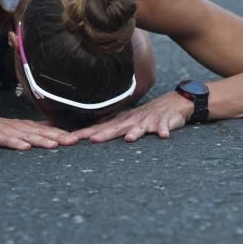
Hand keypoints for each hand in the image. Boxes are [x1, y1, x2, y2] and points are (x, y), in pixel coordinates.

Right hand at [0, 113, 77, 150]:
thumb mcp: (16, 128)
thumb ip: (34, 130)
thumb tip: (53, 131)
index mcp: (26, 126)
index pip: (48, 129)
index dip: (64, 133)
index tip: (80, 138)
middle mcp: (20, 127)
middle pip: (42, 132)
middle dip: (59, 136)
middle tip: (74, 141)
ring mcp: (8, 132)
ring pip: (28, 136)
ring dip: (41, 140)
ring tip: (54, 145)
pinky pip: (7, 141)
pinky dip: (16, 144)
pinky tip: (24, 148)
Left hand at [71, 92, 193, 143]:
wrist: (172, 103)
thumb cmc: (146, 115)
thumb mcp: (126, 119)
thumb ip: (110, 125)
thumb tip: (89, 131)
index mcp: (121, 121)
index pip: (100, 128)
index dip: (85, 133)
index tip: (70, 139)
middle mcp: (132, 121)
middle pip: (116, 128)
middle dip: (104, 134)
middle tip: (91, 140)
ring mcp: (148, 121)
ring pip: (140, 128)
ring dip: (135, 133)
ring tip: (129, 139)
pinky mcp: (163, 122)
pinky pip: (164, 127)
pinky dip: (164, 130)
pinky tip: (163, 136)